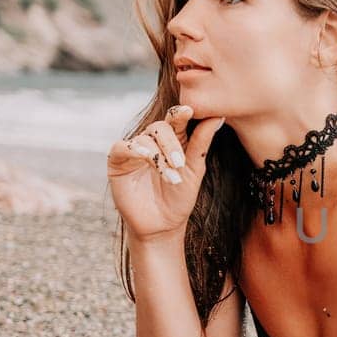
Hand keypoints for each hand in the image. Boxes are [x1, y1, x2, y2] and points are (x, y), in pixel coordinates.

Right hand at [108, 104, 224, 240]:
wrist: (162, 225)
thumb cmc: (180, 198)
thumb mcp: (194, 170)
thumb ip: (202, 143)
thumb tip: (218, 116)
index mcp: (173, 139)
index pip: (176, 120)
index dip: (181, 113)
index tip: (190, 110)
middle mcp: (152, 141)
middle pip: (160, 127)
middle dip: (171, 144)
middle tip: (180, 163)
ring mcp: (134, 149)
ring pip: (144, 139)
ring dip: (159, 157)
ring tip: (172, 177)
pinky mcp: (117, 160)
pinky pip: (123, 147)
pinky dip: (136, 150)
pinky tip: (147, 159)